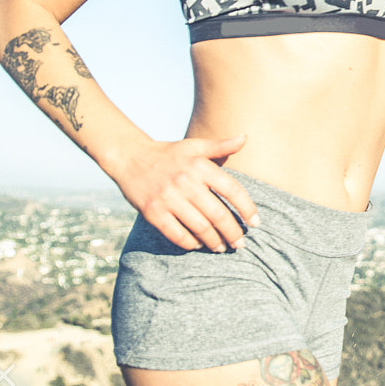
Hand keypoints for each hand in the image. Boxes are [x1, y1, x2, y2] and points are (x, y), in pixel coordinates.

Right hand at [110, 135, 258, 252]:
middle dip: (232, 232)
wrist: (129, 157)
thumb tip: (244, 138)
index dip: (247, 208)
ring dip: (214, 241)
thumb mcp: (194, 146)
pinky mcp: (153, 212)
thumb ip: (220, 145)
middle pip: (218, 214)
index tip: (255, 223)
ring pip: (199, 227)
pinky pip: (176, 234)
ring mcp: (168, 198)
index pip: (232, 190)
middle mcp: (185, 182)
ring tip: (222, 247)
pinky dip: (190, 243)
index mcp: (200, 165)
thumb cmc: (168, 153)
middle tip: (240, 243)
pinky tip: (197, 244)